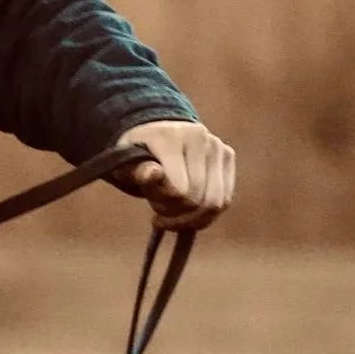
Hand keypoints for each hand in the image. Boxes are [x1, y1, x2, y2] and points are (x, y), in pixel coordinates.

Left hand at [113, 119, 235, 230]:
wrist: (156, 135)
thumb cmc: (138, 156)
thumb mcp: (127, 165)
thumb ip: (138, 172)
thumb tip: (152, 174)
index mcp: (171, 137)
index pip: (179, 191)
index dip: (164, 205)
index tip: (150, 199)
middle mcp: (199, 137)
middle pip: (197, 199)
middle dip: (176, 214)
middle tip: (160, 209)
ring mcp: (216, 145)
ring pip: (214, 203)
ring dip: (192, 218)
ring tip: (174, 212)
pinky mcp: (227, 155)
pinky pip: (224, 199)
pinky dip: (206, 215)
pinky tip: (190, 212)